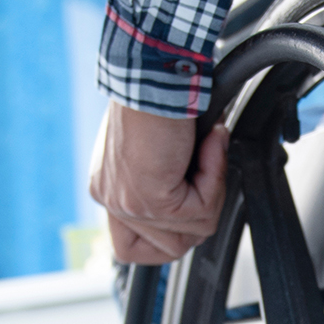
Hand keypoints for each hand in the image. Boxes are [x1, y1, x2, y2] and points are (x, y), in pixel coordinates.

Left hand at [89, 102, 230, 264]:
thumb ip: (170, 177)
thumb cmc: (159, 95)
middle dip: (201, 214)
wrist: (155, 75)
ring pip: (192, 232)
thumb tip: (201, 192)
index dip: (164, 241)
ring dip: (211, 191)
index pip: (129, 248)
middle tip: (205, 170)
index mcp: (109, 187)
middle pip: (168, 248)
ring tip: (205, 150)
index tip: (187, 209)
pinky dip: (214, 177)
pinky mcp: (151, 200)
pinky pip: (202, 212)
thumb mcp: (162, 146)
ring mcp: (128, 204)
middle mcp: (111, 199)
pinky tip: (206, 145)